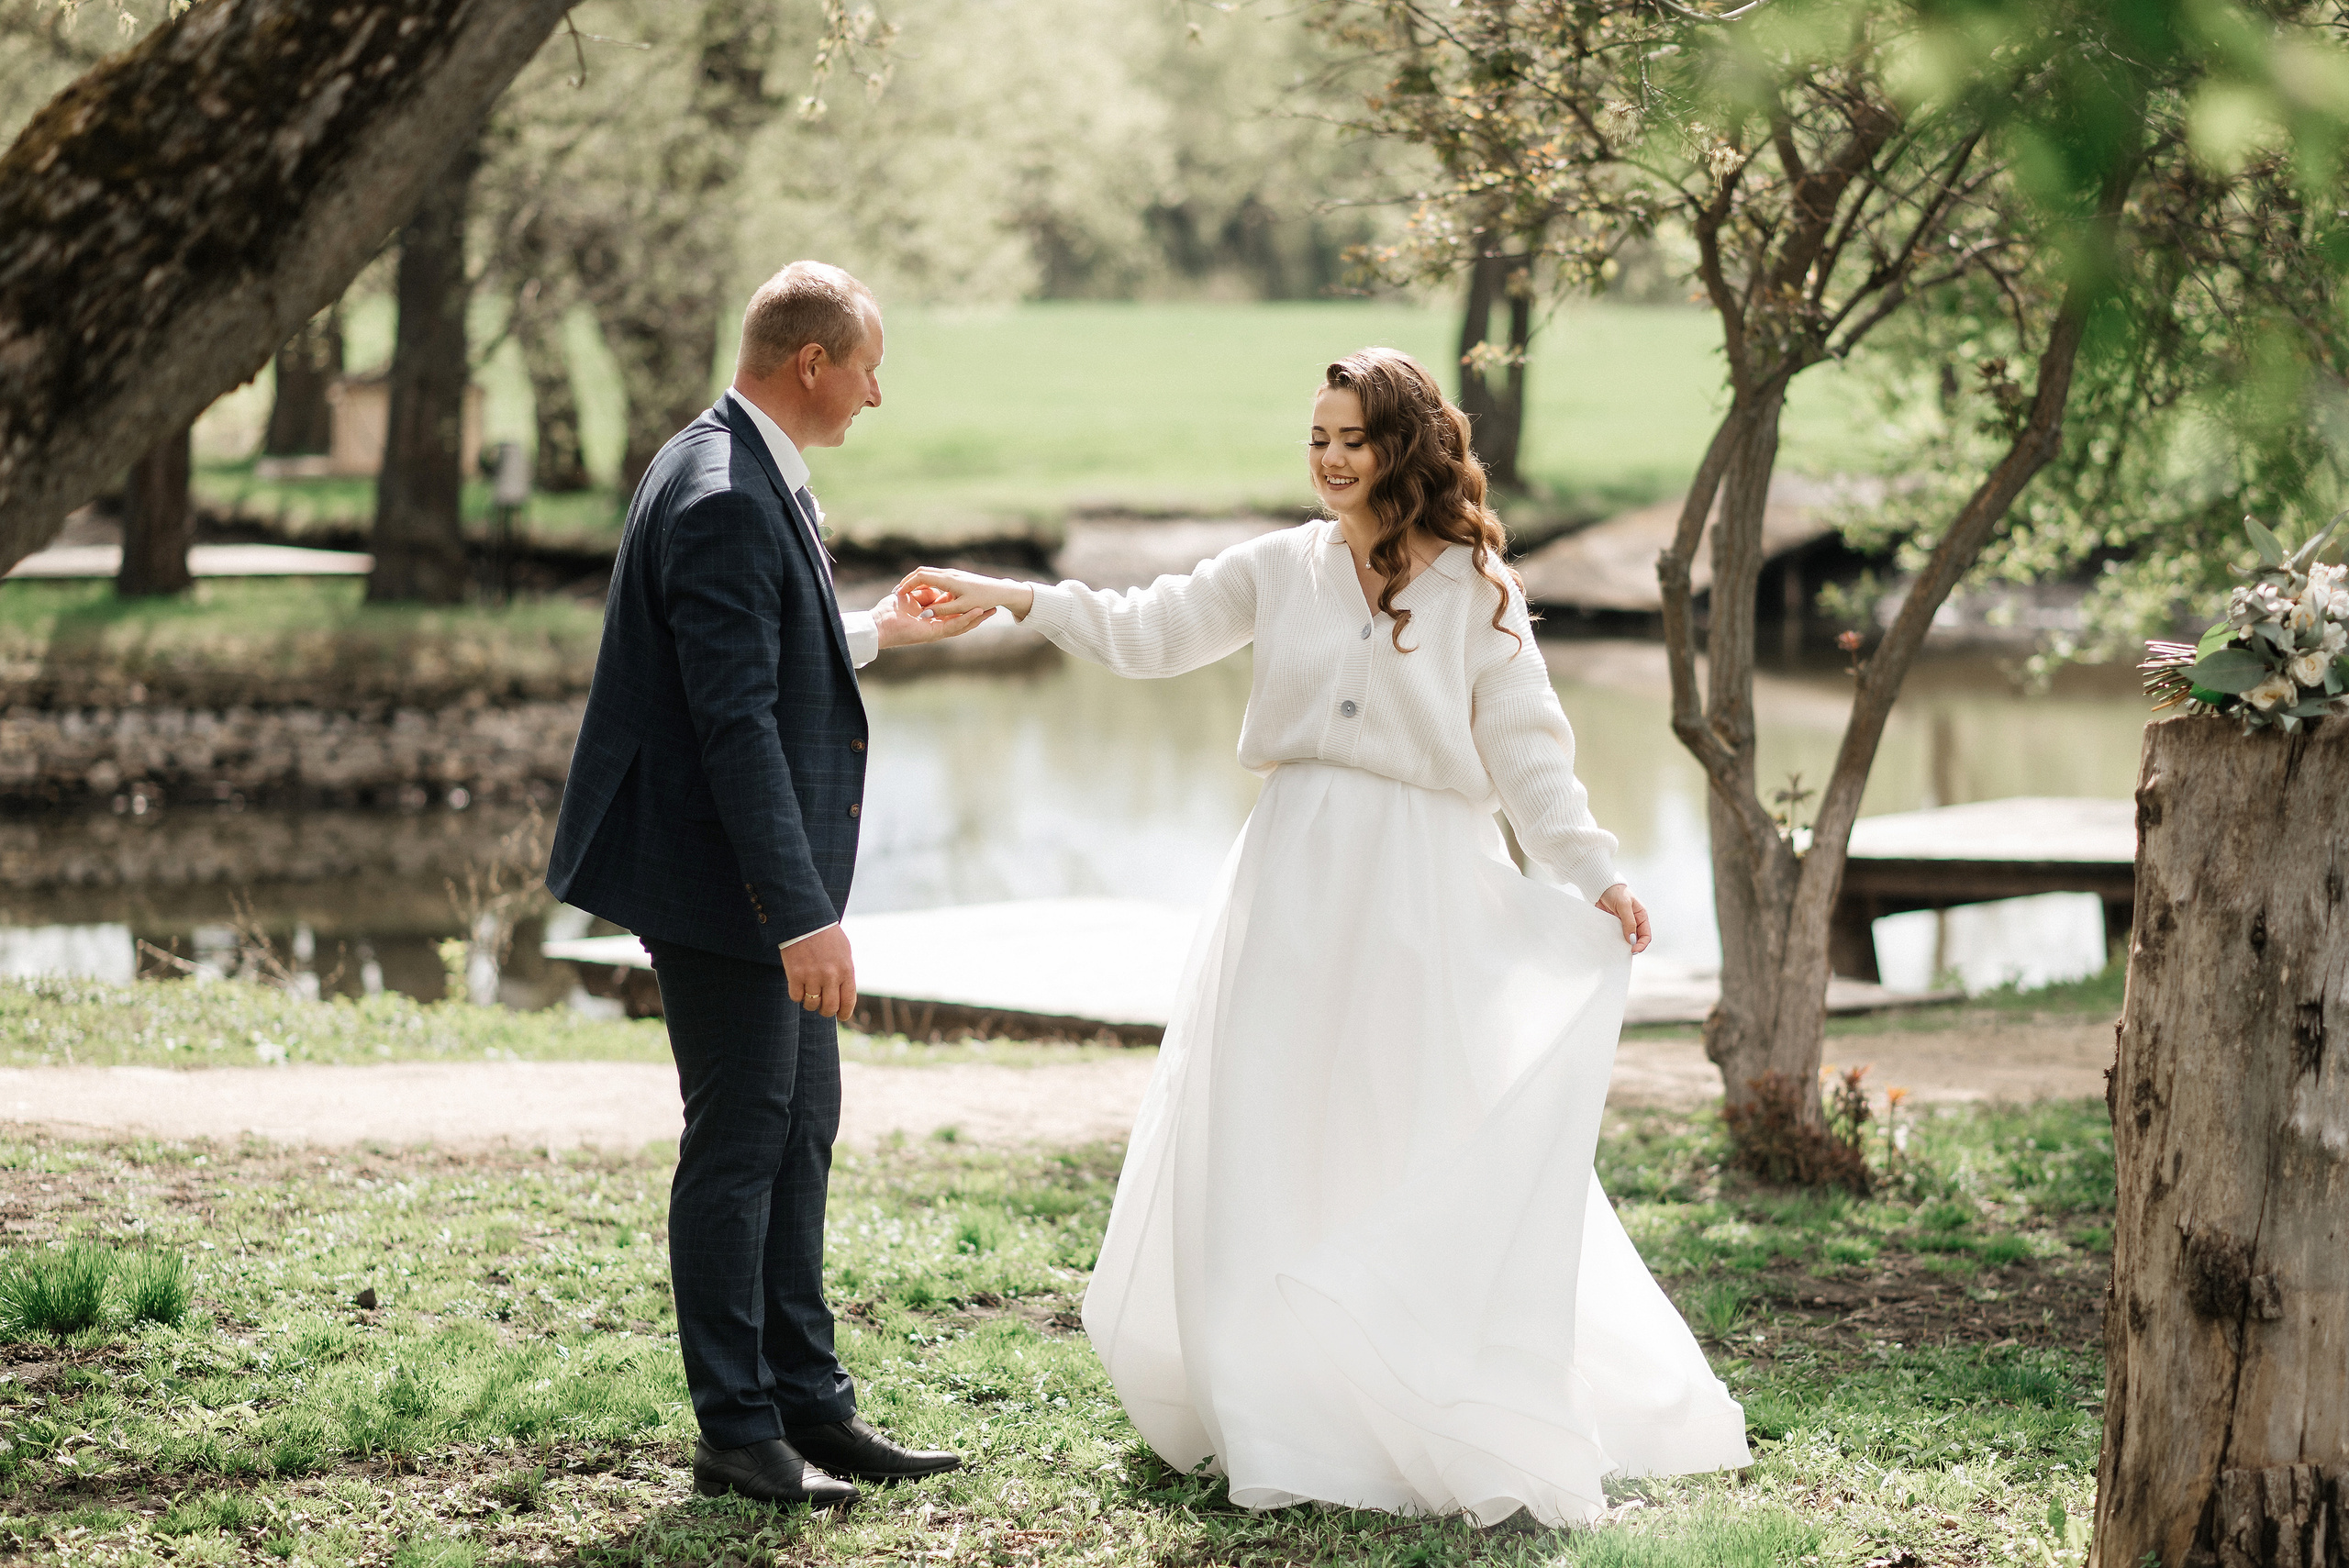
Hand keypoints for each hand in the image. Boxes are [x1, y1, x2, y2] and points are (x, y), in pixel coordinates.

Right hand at [781, 925, 856, 1019]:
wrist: (806, 920)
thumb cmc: (827, 936)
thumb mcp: (844, 953)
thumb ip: (845, 974)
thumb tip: (844, 996)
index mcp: (846, 970)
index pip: (848, 1001)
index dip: (844, 1013)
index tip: (841, 1015)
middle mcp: (831, 976)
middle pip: (829, 1008)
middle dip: (826, 1011)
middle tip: (822, 1007)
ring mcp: (812, 976)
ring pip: (811, 1004)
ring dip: (810, 1003)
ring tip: (810, 993)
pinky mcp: (795, 974)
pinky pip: (796, 997)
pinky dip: (797, 995)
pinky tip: (798, 985)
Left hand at [872, 582, 993, 648]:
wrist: (879, 623)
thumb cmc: (890, 610)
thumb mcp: (911, 596)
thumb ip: (924, 593)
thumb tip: (934, 589)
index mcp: (933, 618)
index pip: (955, 613)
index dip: (968, 607)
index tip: (981, 599)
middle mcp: (937, 626)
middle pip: (963, 621)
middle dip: (979, 615)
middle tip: (994, 608)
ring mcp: (936, 631)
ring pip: (961, 625)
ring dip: (976, 618)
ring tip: (991, 610)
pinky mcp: (933, 633)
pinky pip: (953, 626)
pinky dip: (965, 619)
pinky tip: (976, 612)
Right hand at [896, 567, 1037, 621]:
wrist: (1000, 590)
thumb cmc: (982, 600)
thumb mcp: (961, 608)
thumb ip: (942, 611)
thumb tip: (925, 614)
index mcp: (947, 580)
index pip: (920, 577)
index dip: (907, 584)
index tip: (898, 593)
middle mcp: (948, 574)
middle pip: (922, 572)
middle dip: (908, 581)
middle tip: (896, 592)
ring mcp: (952, 574)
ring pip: (929, 574)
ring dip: (916, 582)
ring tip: (905, 592)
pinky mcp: (956, 577)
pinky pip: (936, 578)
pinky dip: (926, 584)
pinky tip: (924, 593)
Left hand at [1597, 883, 1651, 953]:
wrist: (1600, 887)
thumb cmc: (1616, 892)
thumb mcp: (1624, 905)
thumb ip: (1629, 922)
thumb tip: (1632, 939)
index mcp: (1641, 916)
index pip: (1646, 935)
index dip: (1642, 944)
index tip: (1633, 950)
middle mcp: (1634, 922)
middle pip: (1637, 939)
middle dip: (1633, 947)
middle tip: (1625, 952)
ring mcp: (1623, 924)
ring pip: (1625, 939)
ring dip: (1622, 945)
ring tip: (1617, 950)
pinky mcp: (1613, 925)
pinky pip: (1615, 936)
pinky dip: (1613, 941)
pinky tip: (1610, 944)